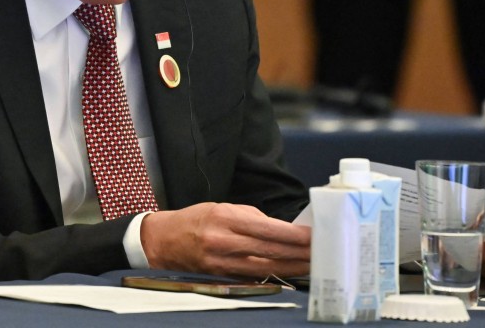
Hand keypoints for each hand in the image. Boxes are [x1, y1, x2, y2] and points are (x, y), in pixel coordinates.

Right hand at [140, 202, 310, 278]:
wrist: (164, 241)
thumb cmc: (196, 220)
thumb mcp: (222, 207)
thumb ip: (251, 217)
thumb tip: (280, 228)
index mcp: (225, 218)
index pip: (267, 228)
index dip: (293, 235)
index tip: (313, 236)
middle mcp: (223, 241)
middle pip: (270, 251)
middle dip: (299, 253)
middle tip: (321, 252)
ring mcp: (222, 262)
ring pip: (265, 268)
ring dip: (291, 268)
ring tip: (311, 265)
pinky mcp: (221, 276)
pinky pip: (253, 277)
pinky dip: (274, 276)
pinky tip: (289, 275)